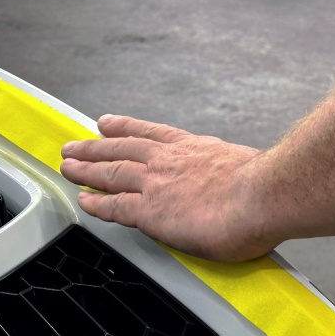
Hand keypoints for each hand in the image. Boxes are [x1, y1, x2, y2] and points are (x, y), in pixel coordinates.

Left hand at [60, 115, 276, 261]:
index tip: (107, 124)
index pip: (151, 134)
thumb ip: (230, 173)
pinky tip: (83, 200)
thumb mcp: (244, 167)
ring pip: (111, 172)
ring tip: (68, 165)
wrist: (263, 194)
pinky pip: (114, 206)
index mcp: (194, 148)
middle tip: (74, 145)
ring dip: (85, 169)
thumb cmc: (266, 187)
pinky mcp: (151, 211)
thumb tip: (238, 186)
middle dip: (94, 147)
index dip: (126, 128)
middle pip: (122, 149)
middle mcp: (169, 160)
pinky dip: (96, 203)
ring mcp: (157, 184)